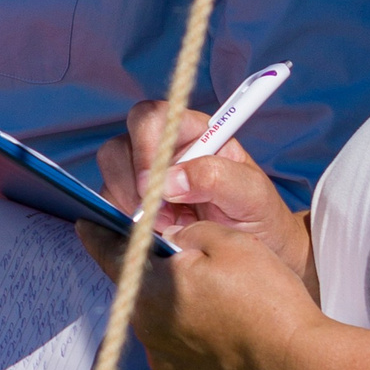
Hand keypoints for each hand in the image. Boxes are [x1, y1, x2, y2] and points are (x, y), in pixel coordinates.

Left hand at [74, 217, 330, 369]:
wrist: (300, 366)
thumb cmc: (266, 299)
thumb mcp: (227, 242)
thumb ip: (186, 234)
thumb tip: (170, 242)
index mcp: (148, 289)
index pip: (110, 255)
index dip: (97, 235)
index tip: (84, 225)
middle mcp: (146, 328)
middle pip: (140, 290)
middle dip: (154, 274)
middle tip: (184, 264)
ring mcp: (163, 361)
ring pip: (158, 321)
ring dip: (174, 308)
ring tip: (214, 302)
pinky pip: (175, 350)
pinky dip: (188, 338)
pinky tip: (220, 333)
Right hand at [97, 98, 312, 286]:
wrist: (258, 251)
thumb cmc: (259, 216)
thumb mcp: (252, 194)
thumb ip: (216, 177)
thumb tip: (170, 180)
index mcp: (193, 132)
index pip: (153, 118)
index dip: (145, 147)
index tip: (153, 186)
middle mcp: (163, 149)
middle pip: (119, 146)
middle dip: (132, 184)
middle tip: (161, 214)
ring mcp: (144, 176)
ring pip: (109, 176)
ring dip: (130, 205)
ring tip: (168, 225)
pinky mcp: (132, 202)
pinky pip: (109, 204)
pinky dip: (126, 221)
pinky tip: (158, 232)